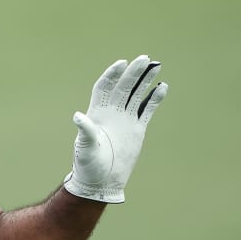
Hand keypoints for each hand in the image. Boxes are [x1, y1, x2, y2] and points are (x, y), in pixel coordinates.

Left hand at [64, 55, 168, 202]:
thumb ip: (86, 131)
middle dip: (133, 72)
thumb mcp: (85, 147)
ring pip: (136, 95)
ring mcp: (125, 119)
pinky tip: (162, 87)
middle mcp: (111, 112)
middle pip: (123, 87)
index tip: (122, 63)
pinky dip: (154, 98)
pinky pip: (146, 109)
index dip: (112, 74)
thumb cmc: (88, 164)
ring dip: (144, 81)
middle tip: (144, 58)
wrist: (101, 180)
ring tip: (155, 65)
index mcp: (97, 113)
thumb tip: (78, 116)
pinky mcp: (137, 129)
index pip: (104, 87)